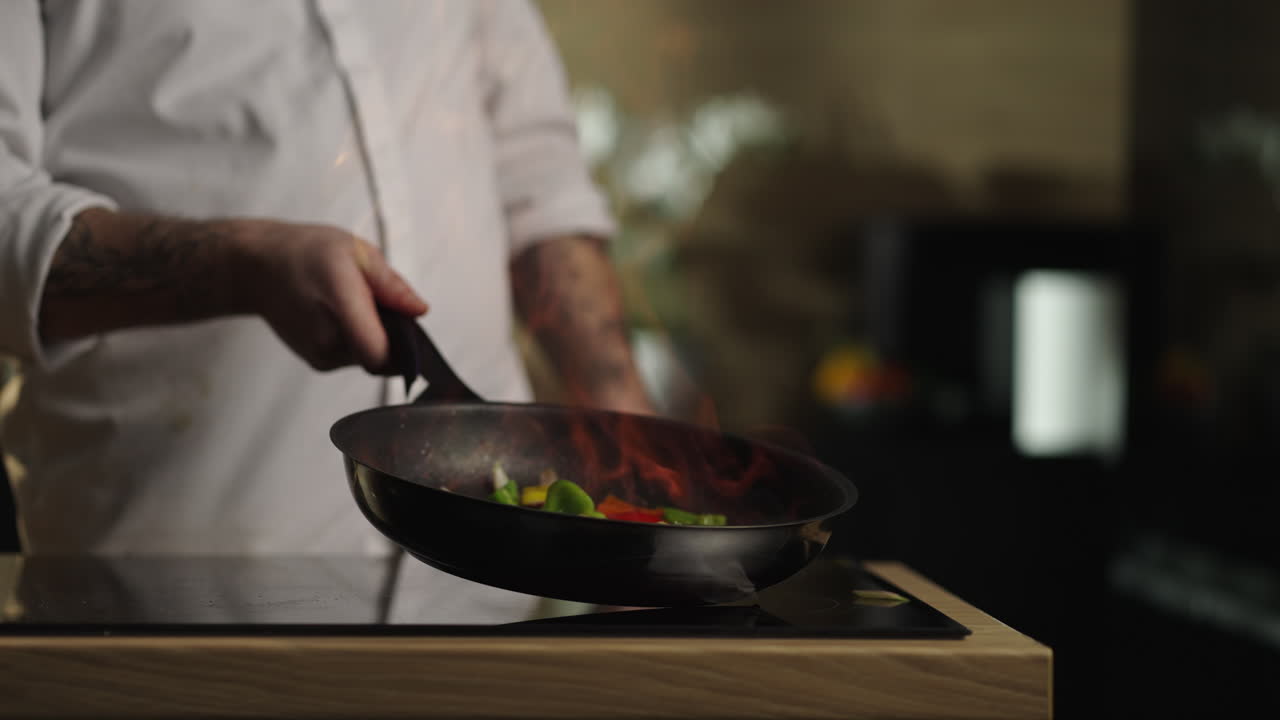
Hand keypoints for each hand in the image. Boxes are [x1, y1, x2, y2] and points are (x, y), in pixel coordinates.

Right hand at [230, 219, 427, 372]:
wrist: (258, 268)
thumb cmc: (306, 252)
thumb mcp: (356, 251)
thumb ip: (391, 284)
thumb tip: (419, 310)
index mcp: (340, 304)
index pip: (380, 352)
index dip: (405, 347)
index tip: (407, 325)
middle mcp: (327, 339)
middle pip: (383, 356)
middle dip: (393, 334)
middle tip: (379, 302)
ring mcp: (321, 356)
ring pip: (371, 359)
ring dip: (376, 337)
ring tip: (357, 304)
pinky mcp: (318, 363)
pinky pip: (356, 359)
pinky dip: (360, 341)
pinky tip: (345, 315)